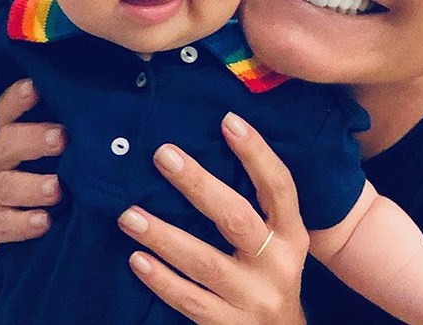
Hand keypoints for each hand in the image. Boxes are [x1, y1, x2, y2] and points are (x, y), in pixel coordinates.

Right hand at [0, 79, 65, 241]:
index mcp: (12, 130)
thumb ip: (80, 128)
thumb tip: (111, 114)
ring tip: (57, 189)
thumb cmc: (66, 163)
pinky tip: (45, 221)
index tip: (37, 88)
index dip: (19, 98)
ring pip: (2, 186)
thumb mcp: (74, 143)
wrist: (54, 209)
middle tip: (62, 139)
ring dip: (30, 188)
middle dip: (34, 140)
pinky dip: (21, 225)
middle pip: (6, 143)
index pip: (7, 109)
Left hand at [118, 112, 308, 324]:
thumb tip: (219, 146)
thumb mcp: (282, 237)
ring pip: (204, 263)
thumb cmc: (274, 270)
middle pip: (236, 219)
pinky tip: (137, 259)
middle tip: (163, 156)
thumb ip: (258, 204)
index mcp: (293, 234)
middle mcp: (277, 263)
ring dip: (164, 236)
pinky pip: (189, 300)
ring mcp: (252, 298)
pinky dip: (161, 279)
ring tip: (130, 214)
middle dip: (199, 185)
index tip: (228, 121)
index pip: (279, 186)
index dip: (256, 153)